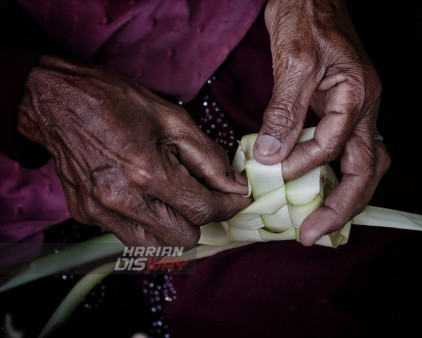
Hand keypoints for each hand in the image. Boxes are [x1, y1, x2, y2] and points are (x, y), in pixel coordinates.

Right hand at [17, 55, 249, 247]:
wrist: (57, 101)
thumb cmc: (115, 102)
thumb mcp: (172, 119)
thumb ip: (209, 157)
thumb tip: (235, 186)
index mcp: (147, 172)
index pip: (204, 209)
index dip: (228, 206)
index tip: (237, 199)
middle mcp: (122, 200)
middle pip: (184, 238)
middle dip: (201, 218)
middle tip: (202, 194)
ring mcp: (100, 212)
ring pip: (157, 246)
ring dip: (174, 227)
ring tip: (173, 199)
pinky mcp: (85, 215)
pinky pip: (128, 236)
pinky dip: (145, 224)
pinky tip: (143, 197)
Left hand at [254, 0, 389, 244]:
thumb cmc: (307, 16)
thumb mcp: (295, 62)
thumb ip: (285, 111)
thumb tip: (269, 156)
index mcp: (359, 96)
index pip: (334, 146)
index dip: (302, 165)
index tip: (270, 174)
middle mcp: (364, 108)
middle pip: (366, 170)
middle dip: (342, 207)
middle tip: (313, 234)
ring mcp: (353, 111)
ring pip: (361, 165)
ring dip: (342, 196)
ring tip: (319, 223)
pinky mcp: (338, 111)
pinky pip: (341, 152)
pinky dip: (328, 175)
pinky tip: (311, 187)